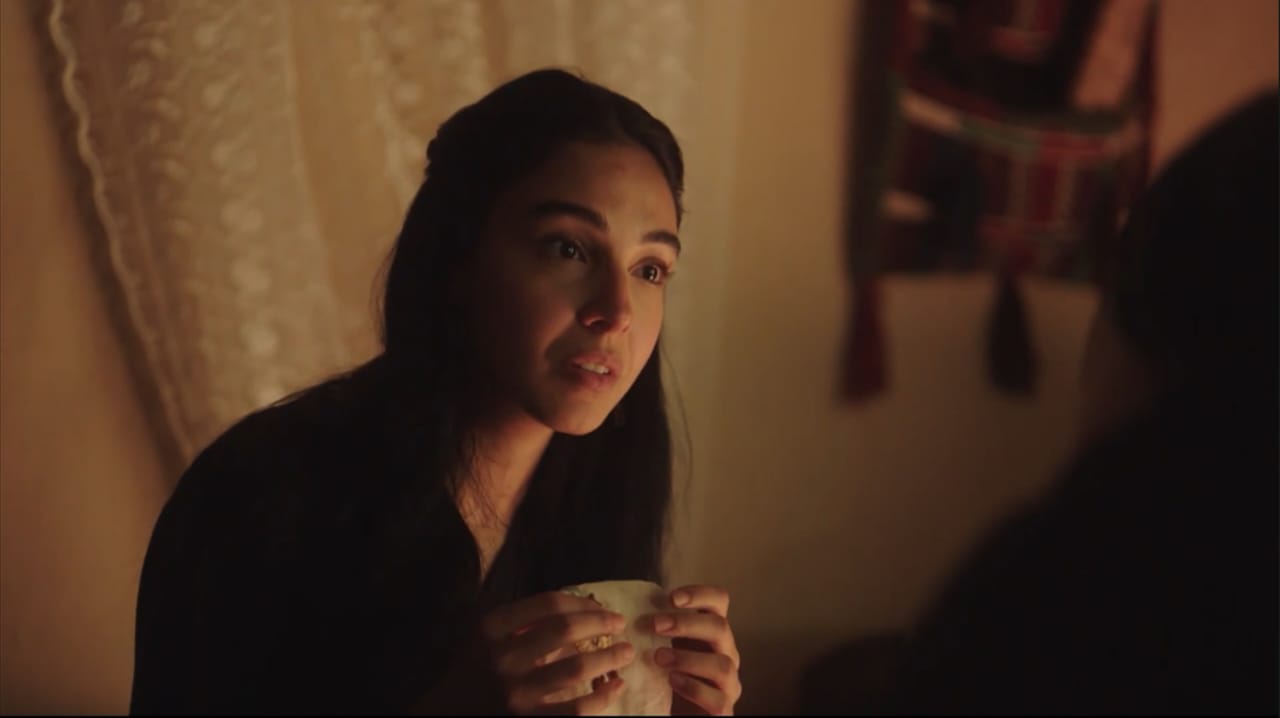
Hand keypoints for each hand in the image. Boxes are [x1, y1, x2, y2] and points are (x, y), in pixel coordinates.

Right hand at [415, 591, 635, 714]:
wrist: (447, 715)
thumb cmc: (475, 671)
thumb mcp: (486, 637)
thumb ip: (521, 621)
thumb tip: (579, 607)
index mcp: (491, 628)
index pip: (546, 604)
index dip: (581, 602)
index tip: (601, 604)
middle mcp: (502, 658)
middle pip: (564, 630)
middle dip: (600, 623)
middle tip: (620, 623)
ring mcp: (516, 693)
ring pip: (575, 669)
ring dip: (609, 657)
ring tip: (626, 653)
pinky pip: (576, 709)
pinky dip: (602, 697)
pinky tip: (615, 688)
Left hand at [649, 585, 741, 715]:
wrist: (673, 711)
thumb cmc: (667, 675)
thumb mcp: (663, 646)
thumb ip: (657, 628)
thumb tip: (631, 606)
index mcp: (712, 632)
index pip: (719, 602)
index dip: (700, 594)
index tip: (672, 597)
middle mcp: (726, 653)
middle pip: (720, 628)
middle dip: (687, 623)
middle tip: (655, 625)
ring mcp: (728, 683)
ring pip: (723, 664)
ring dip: (688, 658)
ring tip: (659, 657)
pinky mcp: (723, 710)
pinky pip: (717, 699)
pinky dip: (694, 687)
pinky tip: (672, 681)